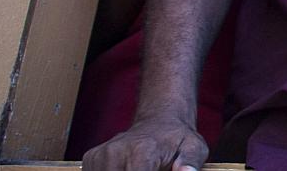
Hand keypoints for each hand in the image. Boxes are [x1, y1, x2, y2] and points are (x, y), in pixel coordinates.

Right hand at [82, 114, 206, 170]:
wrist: (160, 120)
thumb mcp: (194, 148)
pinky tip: (127, 169)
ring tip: (143, 168)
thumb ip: (190, 162)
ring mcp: (101, 155)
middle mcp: (116, 151)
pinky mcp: (92, 158)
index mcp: (142, 151)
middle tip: (153, 169)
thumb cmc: (178, 139)